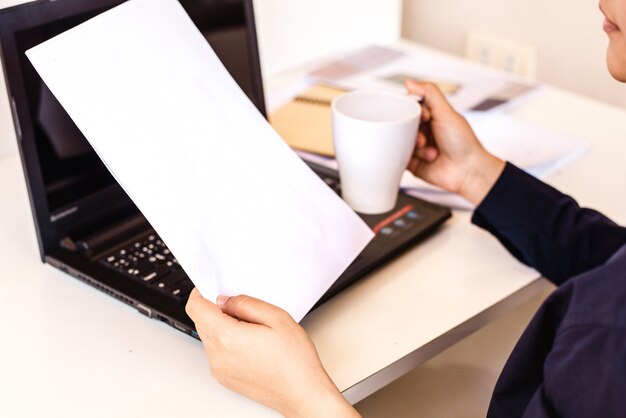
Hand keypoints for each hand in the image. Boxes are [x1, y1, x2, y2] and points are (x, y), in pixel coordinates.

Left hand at [186, 290, 359, 417]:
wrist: (302, 393)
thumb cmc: (295, 361)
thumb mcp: (277, 317)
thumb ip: (246, 303)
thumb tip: (226, 300)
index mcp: (227, 337)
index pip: (196, 307)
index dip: (202, 292)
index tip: (211, 288)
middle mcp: (217, 355)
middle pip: (200, 321)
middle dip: (215, 310)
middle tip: (243, 309)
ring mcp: (219, 369)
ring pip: (208, 336)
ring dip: (222, 326)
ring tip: (253, 330)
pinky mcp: (224, 377)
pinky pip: (216, 352)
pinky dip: (226, 343)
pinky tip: (251, 344)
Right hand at [405, 80, 505, 204]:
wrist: (468, 171)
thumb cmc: (464, 143)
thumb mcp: (446, 113)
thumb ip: (430, 94)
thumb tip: (410, 82)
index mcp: (432, 117)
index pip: (410, 108)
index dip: (412, 111)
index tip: (422, 117)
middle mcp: (424, 131)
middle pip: (403, 125)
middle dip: (413, 131)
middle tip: (424, 137)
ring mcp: (417, 148)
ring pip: (400, 141)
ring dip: (415, 146)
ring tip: (430, 151)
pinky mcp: (412, 163)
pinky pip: (399, 158)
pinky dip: (410, 157)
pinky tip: (427, 158)